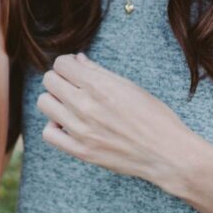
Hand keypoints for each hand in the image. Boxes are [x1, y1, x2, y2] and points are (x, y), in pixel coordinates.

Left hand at [37, 53, 198, 189]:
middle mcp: (85, 106)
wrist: (168, 153)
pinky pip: (49, 133)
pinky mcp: (80, 151)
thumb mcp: (129, 85)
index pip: (61, 64)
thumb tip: (76, 59)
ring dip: (55, 100)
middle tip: (73, 86)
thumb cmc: (154, 116)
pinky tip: (68, 124)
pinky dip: (54, 126)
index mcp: (99, 86)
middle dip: (60, 78)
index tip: (76, 70)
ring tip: (71, 104)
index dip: (68, 64)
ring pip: (44, 103)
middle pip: (49, 80)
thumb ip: (97, 71)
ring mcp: (80, 130)